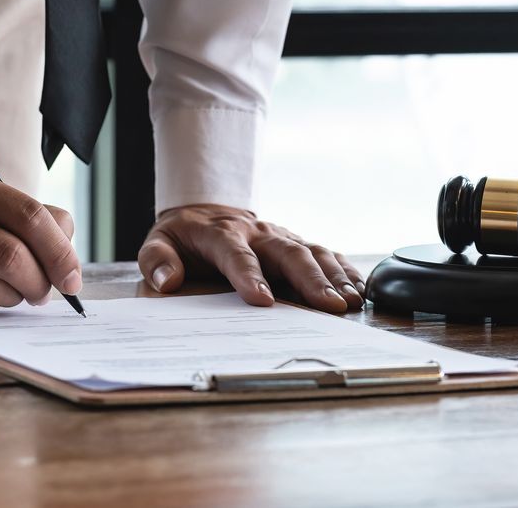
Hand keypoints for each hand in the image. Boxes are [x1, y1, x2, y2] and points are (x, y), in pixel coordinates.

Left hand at [136, 205, 365, 312]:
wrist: (206, 211)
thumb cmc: (184, 236)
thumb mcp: (159, 242)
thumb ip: (158, 260)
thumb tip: (167, 280)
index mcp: (221, 233)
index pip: (236, 254)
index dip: (249, 276)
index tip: (262, 301)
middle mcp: (258, 233)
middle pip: (287, 252)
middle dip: (310, 279)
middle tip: (329, 306)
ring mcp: (281, 237)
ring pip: (312, 252)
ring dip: (333, 277)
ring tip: (349, 302)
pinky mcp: (297, 243)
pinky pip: (326, 253)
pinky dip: (345, 270)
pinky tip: (360, 290)